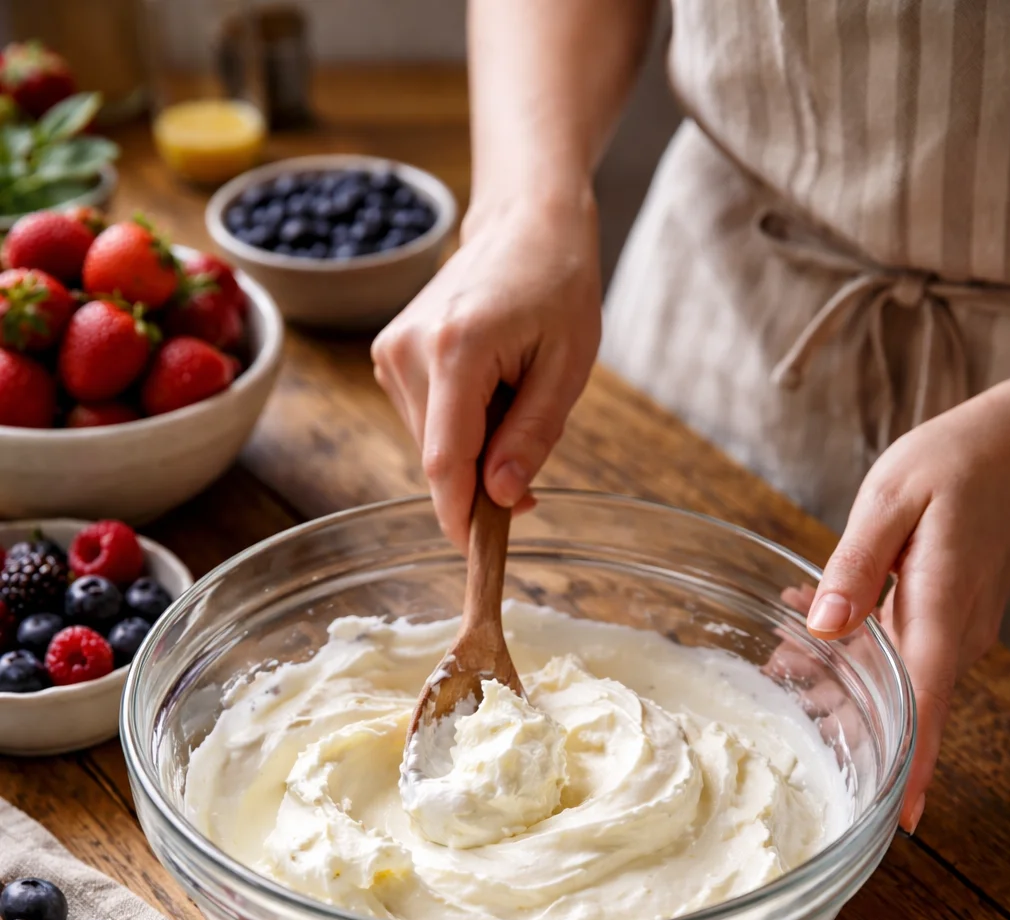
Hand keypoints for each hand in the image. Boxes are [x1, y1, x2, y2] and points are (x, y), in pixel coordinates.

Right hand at [371, 194, 601, 548]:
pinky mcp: (389, 356)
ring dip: (473, 452)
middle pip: (438, 460)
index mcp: (455, 349)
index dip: (460, 518)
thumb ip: (532, 436)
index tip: (478, 556)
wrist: (524, 222)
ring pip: (431, 446)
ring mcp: (391, 352)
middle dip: (481, 484)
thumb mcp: (568, 366)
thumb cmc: (557, 284)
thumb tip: (501, 498)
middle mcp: (408, 351)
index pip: (445, 462)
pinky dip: (459, 429)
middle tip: (529, 471)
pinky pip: (425, 423)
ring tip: (512, 400)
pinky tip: (488, 392)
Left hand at [806, 377, 1009, 831]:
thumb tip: (824, 625)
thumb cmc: (957, 459)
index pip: (927, 705)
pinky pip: (902, 647)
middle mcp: (957, 633)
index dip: (913, 766)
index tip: (898, 820)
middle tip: (778, 678)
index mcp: (943, 611)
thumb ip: (854, 564)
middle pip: (899, 701)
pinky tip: (814, 616)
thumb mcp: (892, 497)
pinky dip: (858, 642)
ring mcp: (959, 628)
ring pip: (894, 675)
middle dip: (837, 706)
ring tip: (783, 650)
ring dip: (837, 670)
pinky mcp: (952, 615)